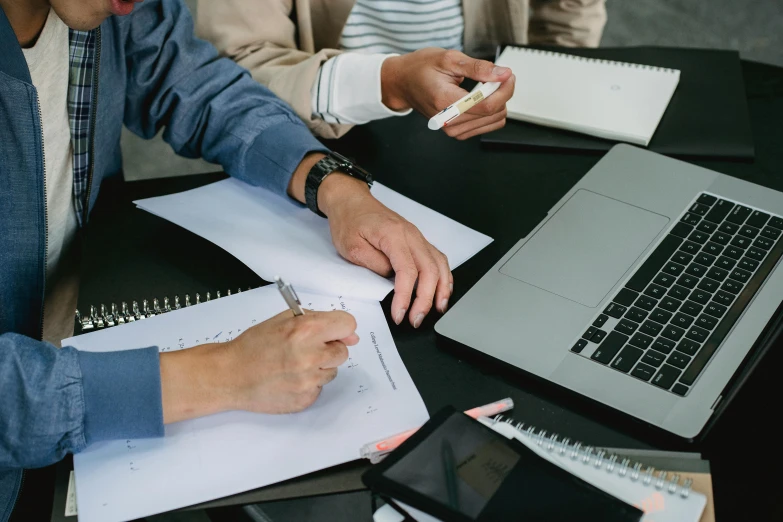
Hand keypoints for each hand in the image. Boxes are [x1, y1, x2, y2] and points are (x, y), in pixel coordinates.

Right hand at [160, 309, 357, 422]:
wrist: (231, 376)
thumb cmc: (254, 345)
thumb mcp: (284, 320)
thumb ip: (318, 320)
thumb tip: (351, 335)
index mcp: (306, 330)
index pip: (348, 324)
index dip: (340, 327)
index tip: (333, 332)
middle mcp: (310, 356)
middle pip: (343, 351)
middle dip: (329, 348)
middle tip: (306, 349)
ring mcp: (308, 381)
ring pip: (332, 371)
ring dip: (319, 367)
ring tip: (293, 364)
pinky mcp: (305, 399)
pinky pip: (319, 388)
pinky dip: (308, 383)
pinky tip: (289, 378)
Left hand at [319, 174, 452, 328]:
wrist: (350, 201)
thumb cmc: (349, 220)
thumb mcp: (351, 247)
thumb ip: (374, 265)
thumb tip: (391, 280)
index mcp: (393, 235)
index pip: (408, 271)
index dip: (406, 297)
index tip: (400, 314)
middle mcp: (410, 235)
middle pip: (429, 270)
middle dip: (425, 299)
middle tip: (416, 319)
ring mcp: (416, 236)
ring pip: (439, 264)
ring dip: (441, 288)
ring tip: (437, 309)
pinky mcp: (416, 240)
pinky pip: (437, 258)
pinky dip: (444, 276)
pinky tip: (442, 289)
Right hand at [381, 48, 515, 139]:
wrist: (403, 83)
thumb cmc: (421, 69)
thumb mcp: (449, 59)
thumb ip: (478, 68)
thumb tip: (503, 74)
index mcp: (445, 102)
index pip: (487, 105)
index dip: (505, 89)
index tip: (508, 75)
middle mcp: (449, 121)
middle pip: (494, 113)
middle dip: (502, 92)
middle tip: (496, 76)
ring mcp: (452, 130)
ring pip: (494, 121)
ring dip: (497, 101)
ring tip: (485, 86)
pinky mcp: (457, 132)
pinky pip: (487, 125)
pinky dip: (490, 111)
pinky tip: (480, 98)